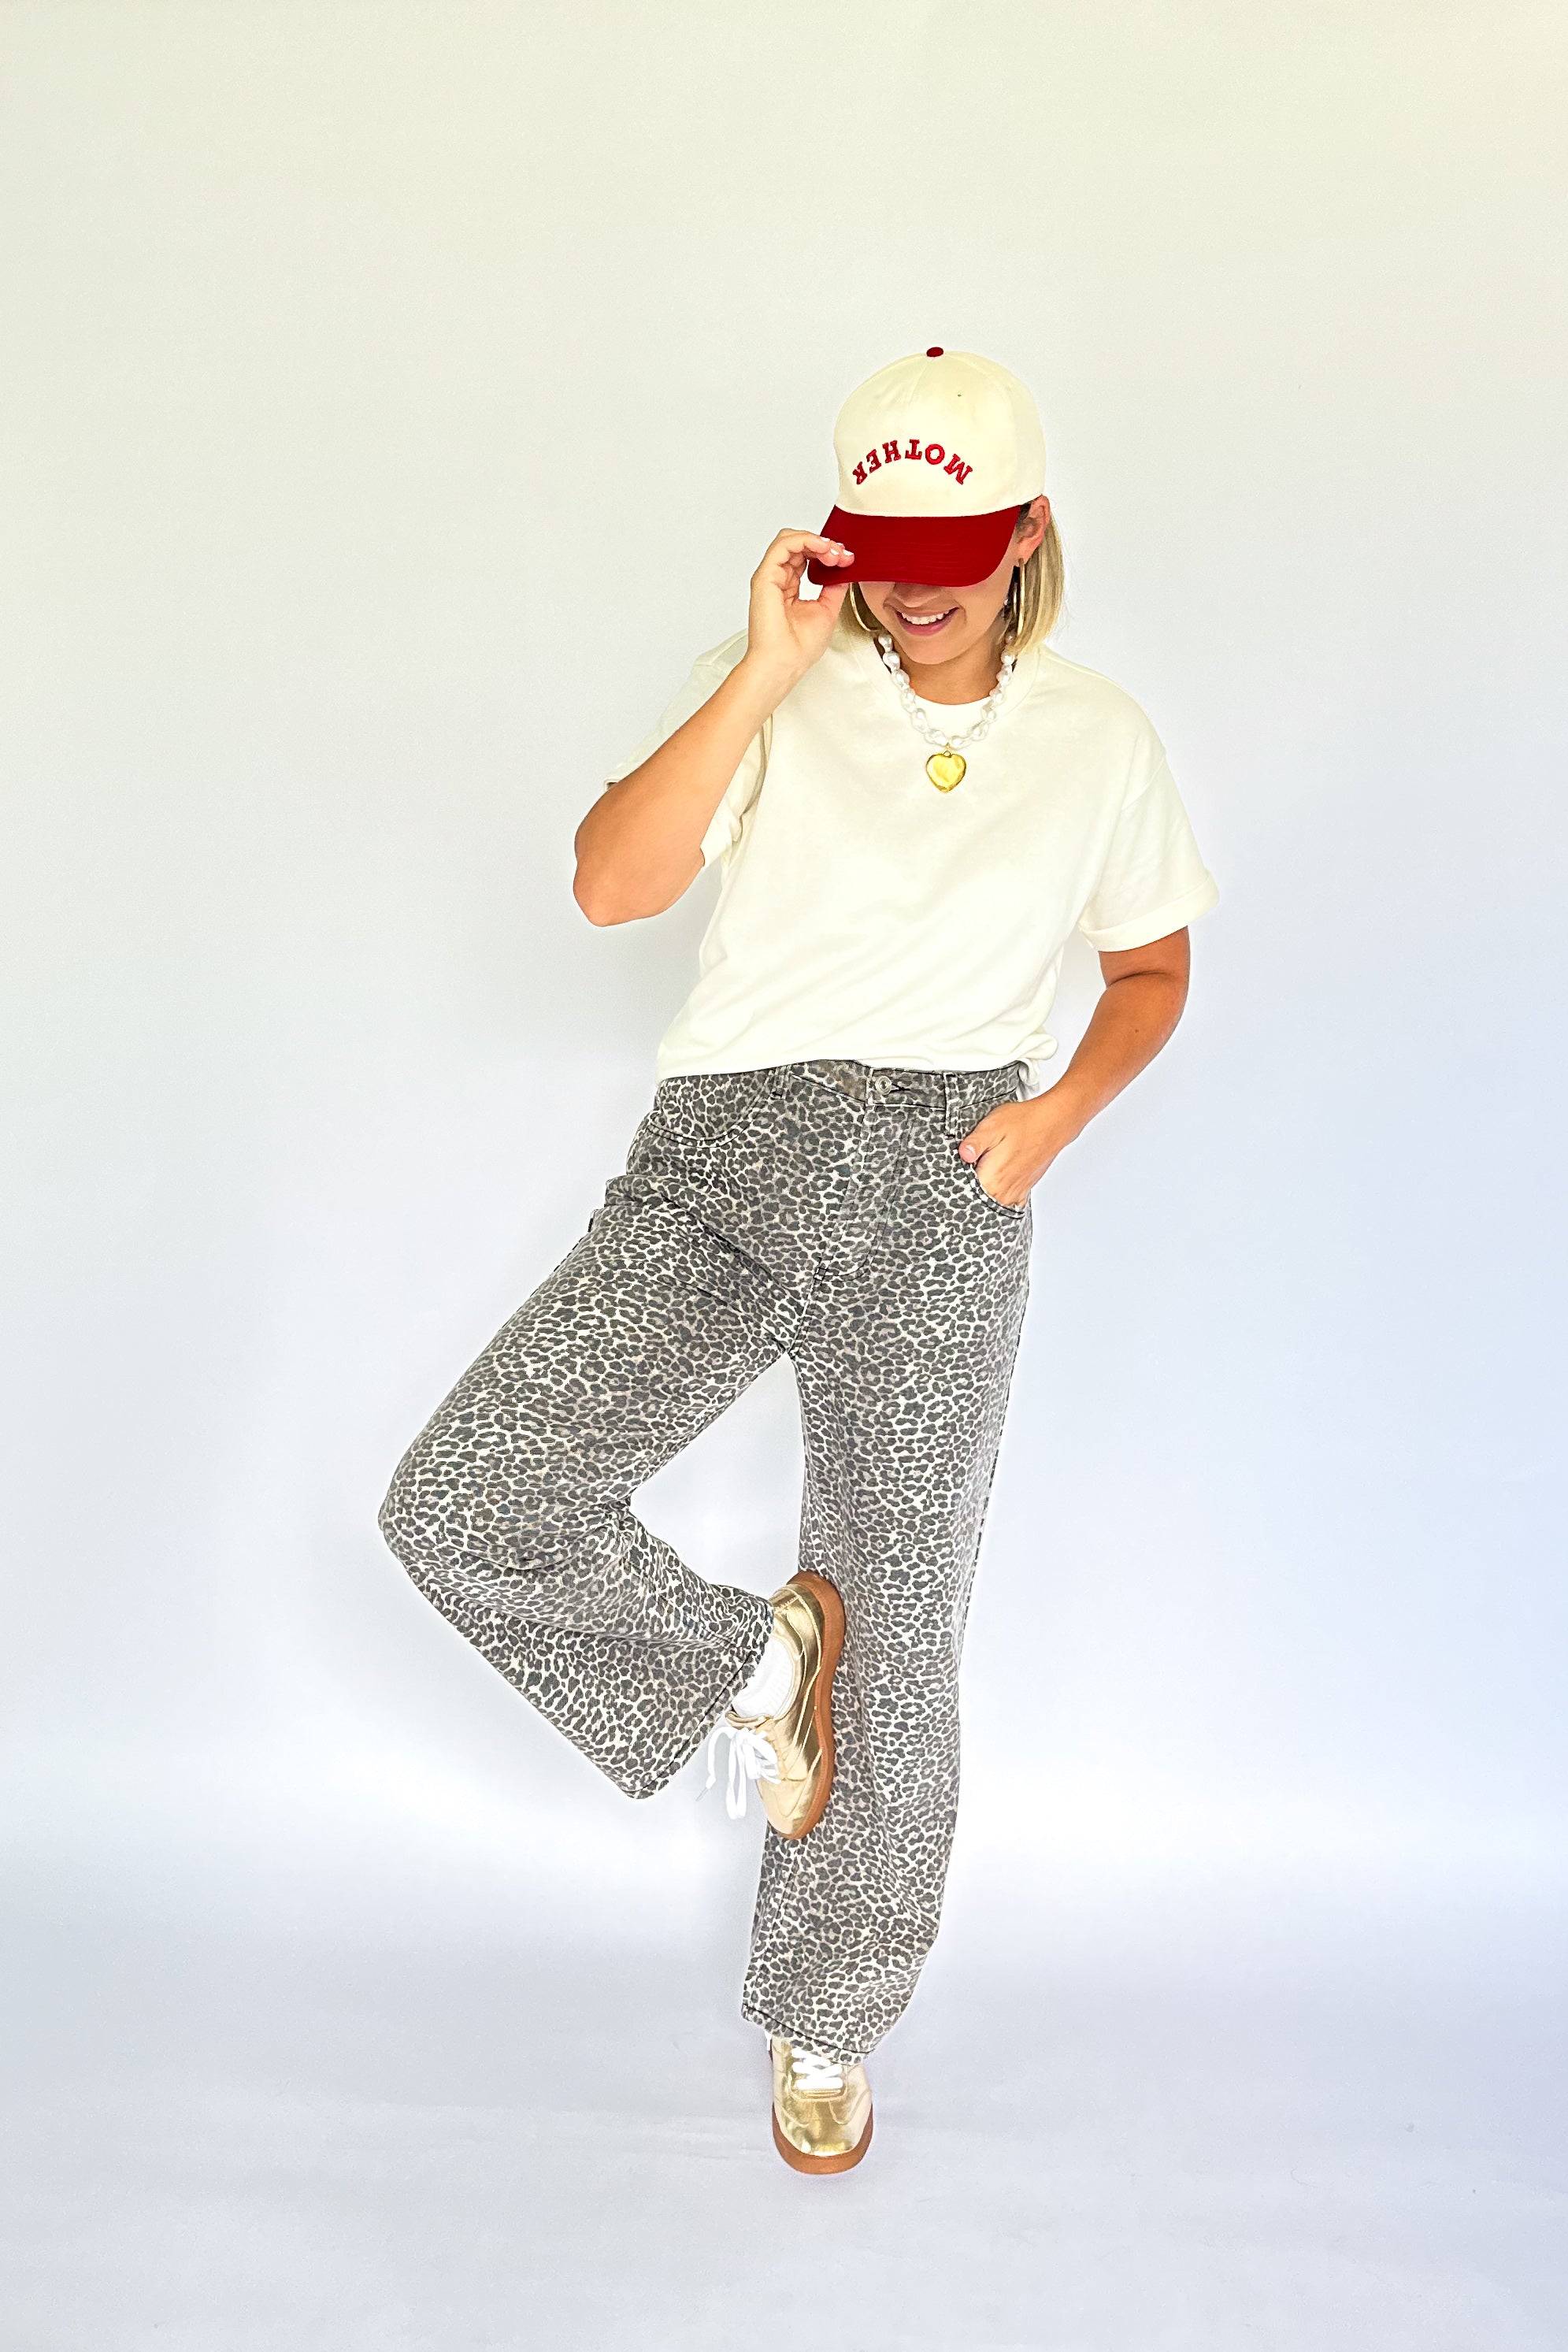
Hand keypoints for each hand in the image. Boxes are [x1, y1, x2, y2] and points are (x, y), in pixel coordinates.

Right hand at [743, 529, 853, 692]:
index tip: (847, 560)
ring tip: (834, 552)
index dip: (827, 552)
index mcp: (789, 587)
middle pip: (798, 544)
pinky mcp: (765, 577)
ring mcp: (770, 576)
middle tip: (842, 555)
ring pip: (790, 539)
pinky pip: (783, 544)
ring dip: (817, 540)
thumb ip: (834, 587)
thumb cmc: (798, 648)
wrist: (784, 664)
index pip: (806, 556)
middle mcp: (778, 579)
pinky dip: (806, 540)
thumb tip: (844, 569)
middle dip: (825, 544)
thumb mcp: (827, 610)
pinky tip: (823, 549)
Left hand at [958, 1090, 1086, 1205]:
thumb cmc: (1023, 1121)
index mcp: (993, 1179)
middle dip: (965, 1197)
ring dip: (982, 1199)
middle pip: (977, 1205)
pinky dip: (998, 1200)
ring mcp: (1016, 1193)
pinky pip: (1008, 1205)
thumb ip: (975, 1143)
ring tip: (976, 1185)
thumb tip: (963, 1153)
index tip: (947, 1186)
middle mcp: (1005, 1191)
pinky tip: (993, 1189)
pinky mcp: (1024, 1189)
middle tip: (960, 1184)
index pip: (965, 1197)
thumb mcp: (992, 1126)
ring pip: (992, 1207)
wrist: (1053, 1121)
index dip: (954, 1191)